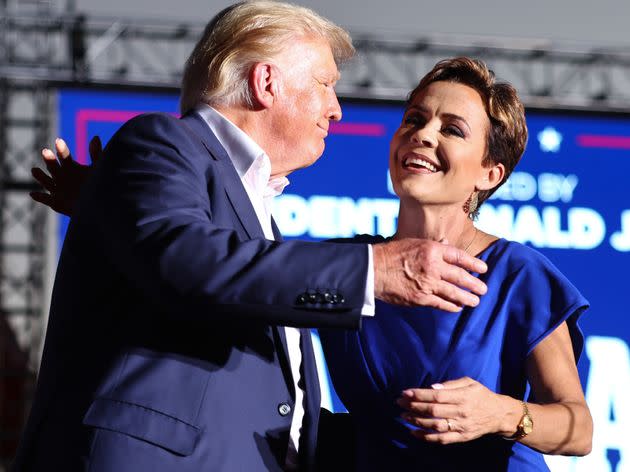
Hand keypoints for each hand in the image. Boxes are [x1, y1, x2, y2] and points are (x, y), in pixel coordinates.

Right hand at [30, 136, 100, 215]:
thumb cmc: (98, 185)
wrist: (98, 205)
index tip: (59, 141)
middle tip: (45, 151)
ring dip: (40, 176)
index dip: (62, 149)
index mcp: (70, 167)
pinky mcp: (56, 202)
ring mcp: (57, 189)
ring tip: (34, 170)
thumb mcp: (99, 169)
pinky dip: (39, 197)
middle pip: (53, 167)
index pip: (64, 156)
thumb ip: (96, 154)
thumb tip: (96, 137)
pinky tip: (33, 194)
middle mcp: (61, 176)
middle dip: (49, 160)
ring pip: (46, 181)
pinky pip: (45, 199)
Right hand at [372, 238, 486, 311]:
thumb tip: (448, 246)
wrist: (374, 270)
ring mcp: (427, 283)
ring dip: (467, 298)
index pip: (459, 256)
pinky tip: (457, 307)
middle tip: (483, 289)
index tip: (484, 268)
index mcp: (432, 250)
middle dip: (474, 284)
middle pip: (460, 276)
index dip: (474, 263)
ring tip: (475, 301)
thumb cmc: (392, 254)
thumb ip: (433, 246)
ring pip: (454, 293)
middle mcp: (433, 266)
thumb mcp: (414, 243)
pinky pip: (441, 303)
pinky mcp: (420, 298)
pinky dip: (451, 306)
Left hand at [396, 377, 513, 443]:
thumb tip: (432, 388)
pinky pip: (442, 439)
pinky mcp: (462, 437)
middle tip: (399, 402)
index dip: (419, 394)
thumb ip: (451, 384)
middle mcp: (462, 412)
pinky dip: (426, 437)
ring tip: (403, 415)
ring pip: (435, 426)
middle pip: (433, 411)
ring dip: (416, 421)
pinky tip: (414, 432)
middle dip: (413, 406)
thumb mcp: (469, 382)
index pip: (437, 396)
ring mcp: (462, 426)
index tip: (405, 392)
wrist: (499, 414)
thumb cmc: (481, 395)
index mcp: (463, 396)